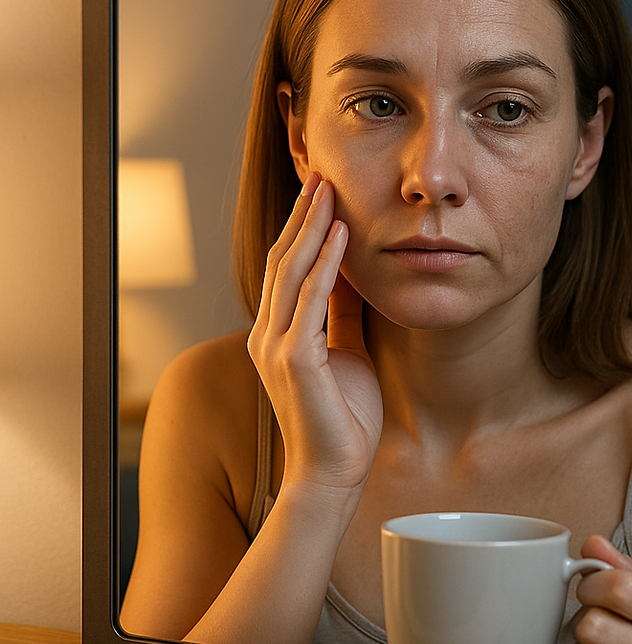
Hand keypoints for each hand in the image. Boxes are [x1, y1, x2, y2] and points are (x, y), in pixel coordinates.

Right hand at [247, 173, 382, 499]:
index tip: (322, 190)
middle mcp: (267, 334)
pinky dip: (326, 265)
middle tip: (321, 172)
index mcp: (277, 332)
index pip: (287, 267)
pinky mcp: (294, 361)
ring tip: (329, 188)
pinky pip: (311, 301)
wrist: (334, 471)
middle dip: (303, 213)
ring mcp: (275, 346)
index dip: (302, 226)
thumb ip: (342, 312)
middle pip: (283, 259)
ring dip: (312, 226)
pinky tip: (341, 235)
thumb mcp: (345, 350)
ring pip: (291, 271)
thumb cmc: (343, 415)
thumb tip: (353, 272)